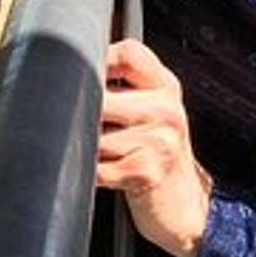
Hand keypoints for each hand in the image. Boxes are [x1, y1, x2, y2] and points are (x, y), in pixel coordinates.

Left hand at [96, 39, 211, 256]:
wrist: (183, 202)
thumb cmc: (157, 151)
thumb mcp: (153, 109)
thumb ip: (126, 84)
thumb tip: (72, 68)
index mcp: (166, 86)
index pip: (129, 54)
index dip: (99, 60)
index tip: (84, 75)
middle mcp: (166, 110)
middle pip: (101, 95)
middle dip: (83, 111)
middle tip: (79, 120)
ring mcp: (159, 142)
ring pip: (95, 135)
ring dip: (85, 145)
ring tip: (97, 150)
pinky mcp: (145, 172)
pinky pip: (97, 167)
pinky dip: (91, 171)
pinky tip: (102, 170)